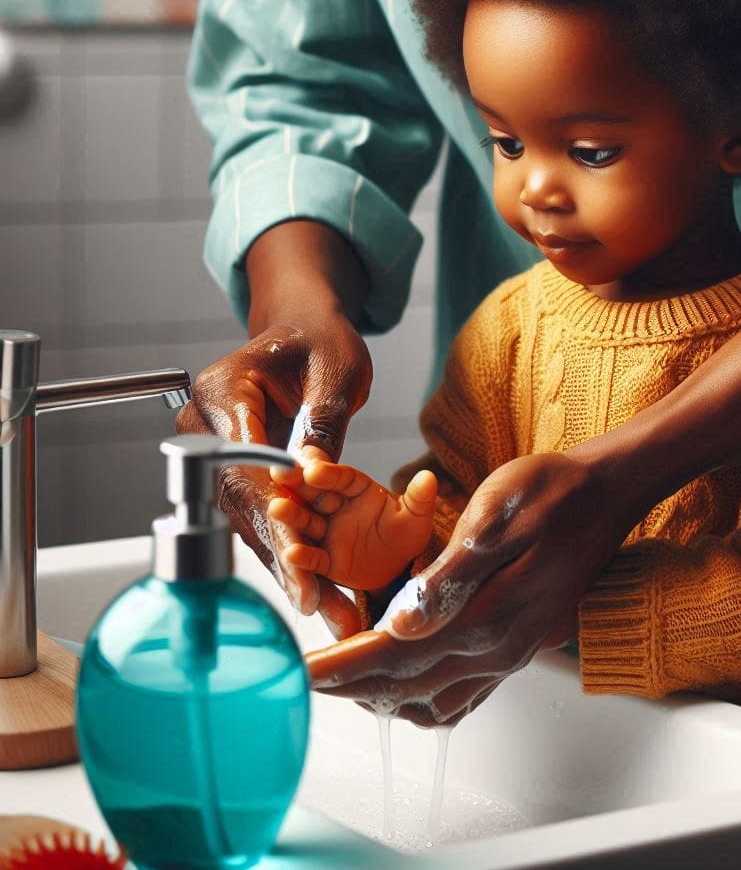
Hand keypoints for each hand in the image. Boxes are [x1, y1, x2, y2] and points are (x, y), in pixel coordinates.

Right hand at [176, 311, 371, 631]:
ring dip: (286, 564)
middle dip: (280, 554)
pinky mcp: (238, 473)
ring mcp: (217, 453)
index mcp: (222, 391)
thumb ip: (320, 423)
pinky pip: (260, 516)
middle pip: (239, 502)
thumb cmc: (319, 341)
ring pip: (248, 520)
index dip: (272, 516)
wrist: (305, 332)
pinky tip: (316, 588)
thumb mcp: (333, 373)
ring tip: (326, 608)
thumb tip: (312, 473)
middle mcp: (207, 426)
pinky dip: (289, 550)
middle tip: (317, 602)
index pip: (243, 465)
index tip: (300, 559)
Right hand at [268, 461, 437, 589]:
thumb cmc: (405, 532)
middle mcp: (337, 506)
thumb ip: (419, 499)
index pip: (342, 477)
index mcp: (358, 487)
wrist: (398, 567)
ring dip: (292, 516)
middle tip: (280, 473)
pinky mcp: (325, 559)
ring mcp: (327, 531)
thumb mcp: (416, 516)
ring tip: (278, 508)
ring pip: (307, 522)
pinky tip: (292, 553)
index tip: (313, 469)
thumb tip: (429, 478)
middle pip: (315, 494)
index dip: (328, 472)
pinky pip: (313, 557)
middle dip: (298, 485)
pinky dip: (303, 556)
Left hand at [303, 448, 639, 726]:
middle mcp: (498, 648)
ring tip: (348, 679)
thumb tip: (400, 623)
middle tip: (308, 679)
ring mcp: (513, 653)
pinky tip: (408, 685)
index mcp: (486, 615)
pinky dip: (424, 699)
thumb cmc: (552, 494)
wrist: (608, 495)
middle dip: (352, 685)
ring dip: (385, 695)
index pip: (396, 654)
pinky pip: (465, 695)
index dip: (343, 667)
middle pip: (407, 685)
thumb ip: (449, 578)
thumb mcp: (497, 517)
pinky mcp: (521, 646)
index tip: (301, 674)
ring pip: (433, 699)